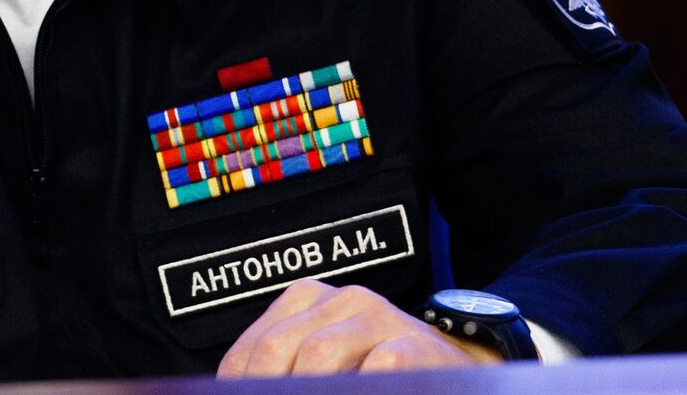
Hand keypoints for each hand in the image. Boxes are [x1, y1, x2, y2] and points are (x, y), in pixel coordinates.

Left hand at [217, 278, 502, 377]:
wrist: (454, 367)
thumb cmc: (378, 371)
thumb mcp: (327, 366)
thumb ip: (284, 375)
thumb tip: (233, 392)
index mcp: (306, 302)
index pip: (248, 352)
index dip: (238, 387)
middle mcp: (340, 300)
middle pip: (276, 350)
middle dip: (267, 390)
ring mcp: (379, 318)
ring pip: (318, 355)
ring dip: (306, 390)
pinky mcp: (413, 344)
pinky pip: (376, 367)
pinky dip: (359, 388)